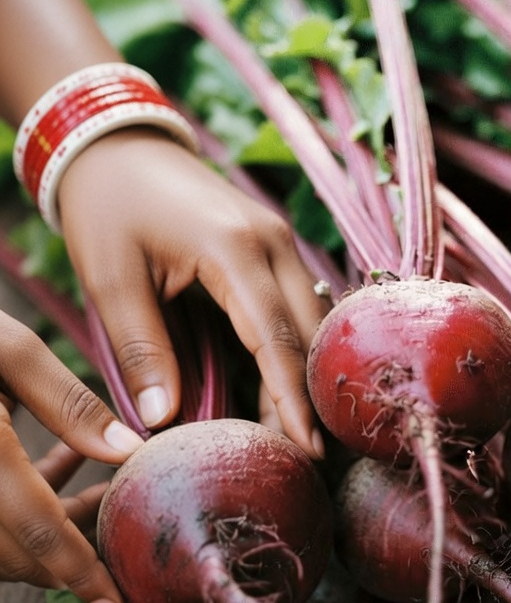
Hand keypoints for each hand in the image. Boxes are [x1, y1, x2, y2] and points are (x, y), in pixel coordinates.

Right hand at [1, 310, 142, 602]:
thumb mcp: (6, 349)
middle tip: (120, 516)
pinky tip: (60, 460)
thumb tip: (127, 450)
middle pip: (16, 552)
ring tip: (99, 485)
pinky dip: (22, 509)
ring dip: (49, 530)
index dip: (80, 572)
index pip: (38, 531)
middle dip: (71, 551)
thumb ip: (67, 401)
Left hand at [58, 129, 327, 454]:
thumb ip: (141, 349)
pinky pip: (295, 307)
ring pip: (310, 322)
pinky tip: (276, 388)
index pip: (275, 339)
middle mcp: (273, 242)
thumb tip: (164, 420)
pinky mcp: (273, 246)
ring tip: (291, 433)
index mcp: (234, 249)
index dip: (292, 400)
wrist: (117, 144)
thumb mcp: (111, 279)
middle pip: (308, 335)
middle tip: (304, 458)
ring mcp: (279, 241)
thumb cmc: (108, 206)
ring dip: (302, 376)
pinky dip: (291, 349)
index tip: (309, 450)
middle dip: (308, 397)